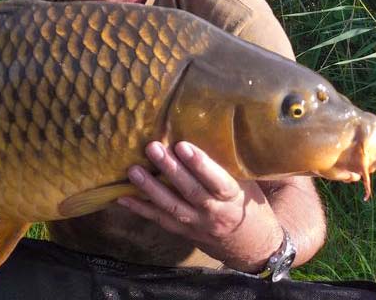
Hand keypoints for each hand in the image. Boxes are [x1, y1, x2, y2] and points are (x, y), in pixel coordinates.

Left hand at [117, 141, 283, 271]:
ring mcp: (197, 225)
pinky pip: (159, 220)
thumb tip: (205, 129)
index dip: (200, 165)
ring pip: (172, 207)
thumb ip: (226, 164)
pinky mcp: (183, 232)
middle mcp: (214, 213)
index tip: (182, 146)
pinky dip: (140, 209)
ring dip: (150, 189)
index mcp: (234, 198)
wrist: (252, 245)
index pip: (218, 182)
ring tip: (133, 170)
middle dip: (170, 170)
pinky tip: (122, 198)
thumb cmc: (248, 203)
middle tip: (152, 148)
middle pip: (190, 192)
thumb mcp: (246, 183)